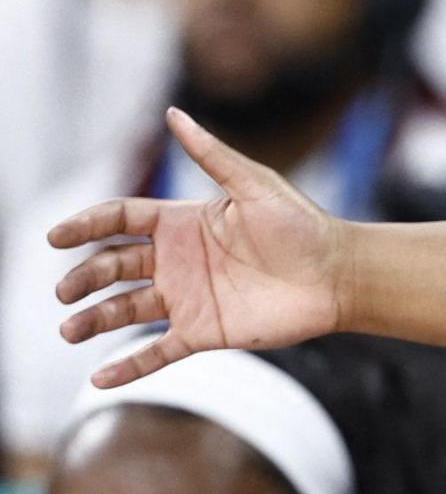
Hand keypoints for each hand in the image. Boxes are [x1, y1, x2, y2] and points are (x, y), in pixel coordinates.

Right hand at [47, 108, 350, 386]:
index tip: (57, 236)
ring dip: (93, 320)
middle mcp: (176, 261)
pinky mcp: (202, 332)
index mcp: (182, 223)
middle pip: (113, 266)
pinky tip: (99, 379)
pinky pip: (156, 352)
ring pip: (125, 309)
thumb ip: (212, 155)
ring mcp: (186, 298)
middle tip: (64, 290)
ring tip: (69, 330)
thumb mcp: (255, 185)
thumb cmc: (302, 226)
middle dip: (84, 277)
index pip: (120, 221)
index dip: (86, 226)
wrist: (339, 275)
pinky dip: (128, 366)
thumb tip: (175, 113)